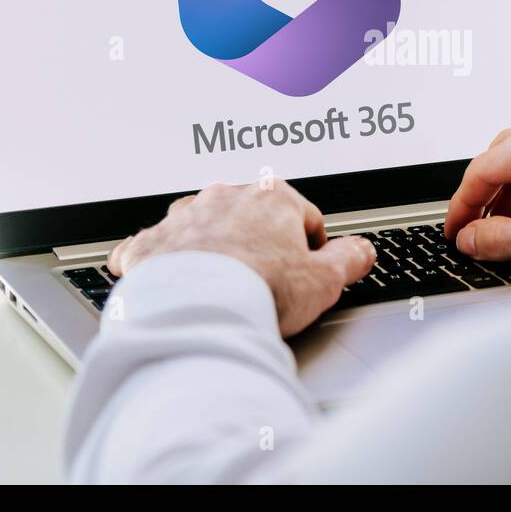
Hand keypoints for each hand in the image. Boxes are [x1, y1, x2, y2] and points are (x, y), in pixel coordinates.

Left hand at [108, 181, 375, 335]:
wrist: (197, 312)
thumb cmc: (259, 291)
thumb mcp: (324, 280)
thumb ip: (348, 259)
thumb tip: (361, 251)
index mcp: (271, 198)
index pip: (301, 214)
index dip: (309, 246)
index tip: (307, 267)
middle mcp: (224, 199)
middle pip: (249, 218)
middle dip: (257, 243)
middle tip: (265, 279)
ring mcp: (183, 219)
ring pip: (202, 227)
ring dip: (211, 249)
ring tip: (220, 285)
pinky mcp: (149, 246)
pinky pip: (156, 249)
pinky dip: (163, 263)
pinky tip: (171, 284)